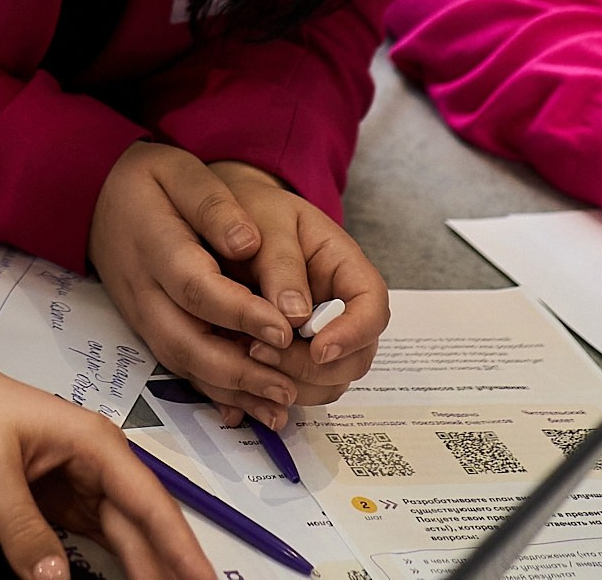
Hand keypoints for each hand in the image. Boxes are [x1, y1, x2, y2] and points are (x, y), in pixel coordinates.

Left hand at [0, 285, 207, 579]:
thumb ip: (23, 530)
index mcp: (96, 444)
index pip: (153, 506)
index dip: (184, 550)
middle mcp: (96, 462)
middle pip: (142, 527)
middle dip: (166, 567)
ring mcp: (77, 481)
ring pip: (121, 537)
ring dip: (140, 570)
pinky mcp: (56, 498)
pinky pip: (90, 539)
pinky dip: (106, 567)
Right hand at [88, 144, 386, 426]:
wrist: (96, 196)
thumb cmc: (148, 181)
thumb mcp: (181, 171)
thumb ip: (213, 205)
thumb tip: (248, 242)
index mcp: (155, 246)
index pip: (197, 287)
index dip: (240, 312)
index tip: (285, 328)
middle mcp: (144, 290)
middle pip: (185, 341)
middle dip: (238, 371)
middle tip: (288, 386)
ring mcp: (141, 315)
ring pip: (181, 363)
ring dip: (230, 390)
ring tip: (280, 404)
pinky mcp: (146, 329)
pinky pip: (179, 367)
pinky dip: (215, 393)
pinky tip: (249, 408)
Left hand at [208, 161, 387, 420]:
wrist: (229, 219)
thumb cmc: (256, 212)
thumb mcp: (269, 223)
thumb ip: (282, 265)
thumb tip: (295, 318)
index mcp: (347, 269)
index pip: (372, 308)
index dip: (353, 334)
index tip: (319, 349)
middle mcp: (342, 310)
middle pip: (355, 358)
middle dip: (312, 367)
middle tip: (260, 351)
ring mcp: (322, 337)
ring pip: (328, 382)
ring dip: (291, 382)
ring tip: (244, 355)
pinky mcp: (295, 356)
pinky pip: (298, 387)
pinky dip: (274, 388)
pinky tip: (242, 372)